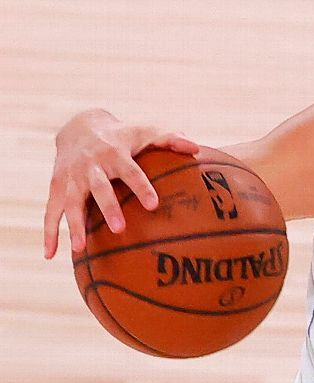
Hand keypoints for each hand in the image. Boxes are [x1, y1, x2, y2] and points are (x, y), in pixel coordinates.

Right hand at [43, 110, 198, 258]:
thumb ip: (171, 139)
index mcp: (115, 154)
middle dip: (108, 208)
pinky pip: (51, 211)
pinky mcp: (57, 187)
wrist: (80, 127)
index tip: (154, 204)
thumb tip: (196, 148)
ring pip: (71, 202)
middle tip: (120, 229)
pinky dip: (50, 232)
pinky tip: (50, 255)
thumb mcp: (146, 131)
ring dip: (75, 225)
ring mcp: (72, 178)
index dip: (142, 187)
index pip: (131, 171)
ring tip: (80, 249)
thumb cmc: (123, 136)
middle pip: (100, 188)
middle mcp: (91, 166)